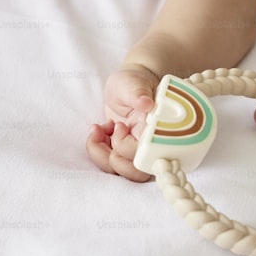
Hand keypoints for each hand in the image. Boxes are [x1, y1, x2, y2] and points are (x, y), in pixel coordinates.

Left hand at [85, 64, 159, 181]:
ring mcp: (136, 152)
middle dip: (112, 156)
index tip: (119, 125)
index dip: (126, 145)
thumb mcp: (133, 82)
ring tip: (98, 130)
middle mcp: (149, 147)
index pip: (144, 155)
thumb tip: (147, 103)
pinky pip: (109, 165)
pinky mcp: (123, 153)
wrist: (129, 87)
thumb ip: (138, 92)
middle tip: (109, 130)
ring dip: (101, 154)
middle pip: (135, 173)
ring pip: (121, 172)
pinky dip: (97, 150)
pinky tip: (98, 130)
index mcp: (158, 132)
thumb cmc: (134, 83)